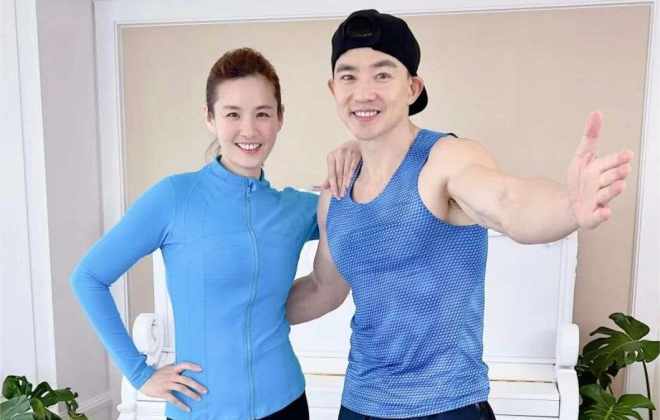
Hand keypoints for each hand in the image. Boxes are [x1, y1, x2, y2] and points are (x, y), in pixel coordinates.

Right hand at [139, 362, 206, 412]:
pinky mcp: (163, 392)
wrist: (141, 378)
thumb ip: (174, 368)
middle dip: (197, 385)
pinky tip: (187, 409)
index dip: (193, 366)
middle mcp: (171, 375)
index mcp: (172, 368)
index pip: (184, 364)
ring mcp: (167, 384)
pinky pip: (174, 399)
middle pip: (187, 380)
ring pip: (182, 389)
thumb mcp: (166, 368)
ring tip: (198, 398)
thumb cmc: (155, 374)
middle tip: (205, 390)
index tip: (201, 369)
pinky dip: (181, 405)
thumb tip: (183, 368)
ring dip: (192, 394)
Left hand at [322, 140, 360, 198]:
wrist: (356, 144)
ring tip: (343, 193)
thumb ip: (330, 176)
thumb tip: (323, 187)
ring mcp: (348, 153)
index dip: (332, 185)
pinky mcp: (356, 154)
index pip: (331, 174)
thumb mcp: (335, 164)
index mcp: (331, 156)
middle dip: (338, 186)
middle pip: (338, 174)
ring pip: (345, 173)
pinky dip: (350, 177)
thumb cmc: (344, 157)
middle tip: (339, 196)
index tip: (334, 194)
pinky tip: (349, 185)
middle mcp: (339, 154)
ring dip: (344, 184)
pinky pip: (352, 169)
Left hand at [566, 111, 632, 228]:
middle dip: (617, 173)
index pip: (612, 162)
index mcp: (602, 170)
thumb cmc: (580, 180)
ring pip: (607, 195)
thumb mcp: (582, 156)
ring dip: (613, 191)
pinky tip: (605, 211)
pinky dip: (602, 215)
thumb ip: (590, 136)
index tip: (627, 155)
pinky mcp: (593, 215)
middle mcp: (603, 185)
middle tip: (624, 168)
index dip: (618, 159)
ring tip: (620, 185)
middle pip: (611, 178)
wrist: (570, 204)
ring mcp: (599, 200)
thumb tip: (596, 114)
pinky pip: (598, 216)